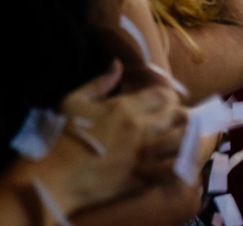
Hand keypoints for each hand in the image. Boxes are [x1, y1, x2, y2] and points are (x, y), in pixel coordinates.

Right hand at [17, 61, 186, 217]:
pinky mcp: (144, 179)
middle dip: (181, 115)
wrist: (57, 176)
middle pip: (179, 115)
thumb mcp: (74, 100)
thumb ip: (99, 82)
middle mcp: (141, 129)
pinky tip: (178, 162)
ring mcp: (145, 156)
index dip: (167, 95)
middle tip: (174, 118)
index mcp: (125, 107)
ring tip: (182, 138)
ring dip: (186, 138)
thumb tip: (117, 64)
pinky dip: (180, 164)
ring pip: (184, 142)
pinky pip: (174, 170)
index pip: (164, 94)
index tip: (163, 100)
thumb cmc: (62, 135)